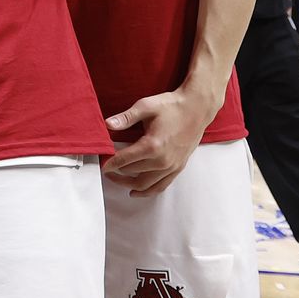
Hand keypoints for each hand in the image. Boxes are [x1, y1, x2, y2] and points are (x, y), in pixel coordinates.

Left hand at [103, 85, 219, 195]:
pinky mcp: (179, 167)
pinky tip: (136, 191)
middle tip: (106, 167)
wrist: (197, 109)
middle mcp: (162, 160)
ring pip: (144, 184)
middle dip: (115, 172)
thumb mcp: (146, 106)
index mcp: (152, 145)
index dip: (109, 163)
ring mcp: (171, 166)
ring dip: (128, 184)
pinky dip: (147, 191)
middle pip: (131, 172)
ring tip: (116, 179)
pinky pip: (161, 186)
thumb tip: (107, 124)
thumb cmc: (172, 106)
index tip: (101, 164)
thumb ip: (126, 117)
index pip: (123, 160)